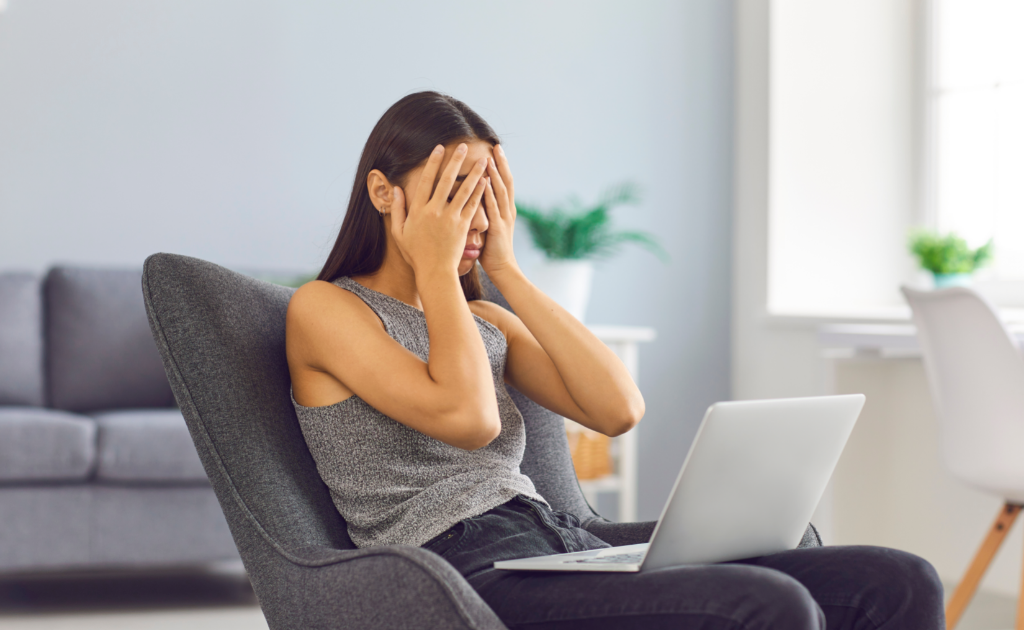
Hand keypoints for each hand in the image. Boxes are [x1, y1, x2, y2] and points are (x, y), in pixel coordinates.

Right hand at [390, 144, 487, 276]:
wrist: (434, 272)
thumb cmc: (416, 254)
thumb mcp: (400, 232)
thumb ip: (398, 210)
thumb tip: (396, 190)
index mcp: (417, 210)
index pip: (425, 181)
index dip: (433, 163)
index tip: (439, 148)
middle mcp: (433, 211)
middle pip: (445, 180)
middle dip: (455, 161)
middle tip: (462, 146)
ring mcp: (449, 218)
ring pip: (463, 190)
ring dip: (473, 173)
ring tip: (482, 160)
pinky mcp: (462, 226)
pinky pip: (472, 205)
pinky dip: (479, 192)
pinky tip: (486, 181)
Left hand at [480, 144, 518, 275]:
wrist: (502, 268)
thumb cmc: (491, 250)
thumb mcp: (488, 226)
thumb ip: (483, 211)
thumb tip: (473, 198)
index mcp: (504, 209)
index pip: (502, 182)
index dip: (500, 166)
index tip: (494, 150)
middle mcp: (506, 209)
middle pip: (505, 181)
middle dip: (501, 163)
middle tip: (496, 146)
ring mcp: (503, 217)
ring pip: (501, 191)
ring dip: (495, 174)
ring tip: (490, 158)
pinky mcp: (498, 227)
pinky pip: (493, 207)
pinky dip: (489, 193)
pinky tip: (484, 181)